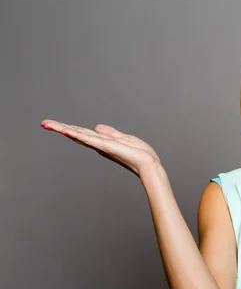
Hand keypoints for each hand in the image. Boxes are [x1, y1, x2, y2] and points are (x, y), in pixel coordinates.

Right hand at [41, 119, 160, 176]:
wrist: (149, 164)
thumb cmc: (139, 154)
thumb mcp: (123, 138)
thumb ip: (110, 133)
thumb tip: (96, 127)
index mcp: (102, 142)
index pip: (83, 133)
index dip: (68, 128)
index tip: (52, 124)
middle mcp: (99, 145)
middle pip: (77, 134)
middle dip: (60, 128)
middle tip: (44, 123)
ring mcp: (102, 146)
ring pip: (80, 135)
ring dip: (64, 129)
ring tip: (49, 124)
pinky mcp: (108, 147)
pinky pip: (91, 140)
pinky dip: (79, 135)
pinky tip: (68, 131)